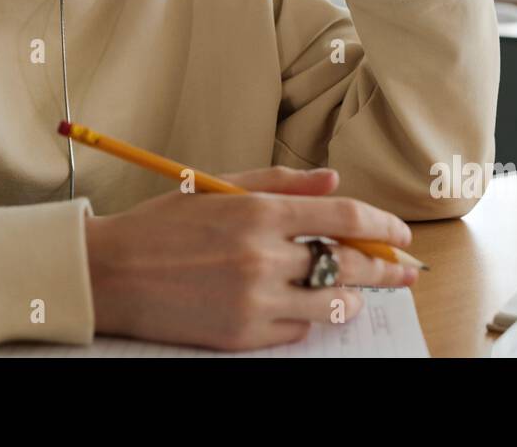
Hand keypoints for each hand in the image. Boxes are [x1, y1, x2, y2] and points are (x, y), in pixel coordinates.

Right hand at [84, 165, 416, 351]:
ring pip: (331, 303)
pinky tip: (296, 302)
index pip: (343, 217)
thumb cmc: (162, 225)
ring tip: (356, 290)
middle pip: (349, 264)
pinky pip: (297, 329)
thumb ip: (280, 182)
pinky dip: (305, 315)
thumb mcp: (218, 188)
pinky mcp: (243, 336)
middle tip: (405, 271)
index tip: (400, 233)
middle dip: (386, 268)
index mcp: (256, 211)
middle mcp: (261, 256)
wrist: (110, 274)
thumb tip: (333, 181)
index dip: (382, 225)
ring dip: (351, 296)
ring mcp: (254, 300)